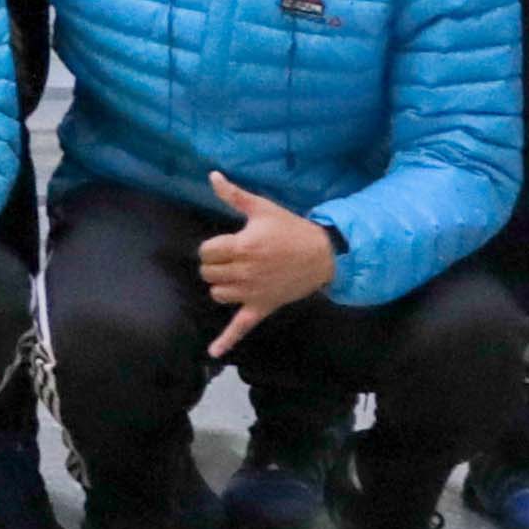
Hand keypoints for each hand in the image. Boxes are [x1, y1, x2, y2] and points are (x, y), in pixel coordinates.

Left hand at [199, 172, 339, 349]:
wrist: (323, 254)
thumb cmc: (291, 229)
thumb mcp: (263, 208)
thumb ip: (234, 195)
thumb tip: (212, 175)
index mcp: (243, 246)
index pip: (206, 251)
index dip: (212, 247)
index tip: (225, 243)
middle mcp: (244, 271)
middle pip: (207, 273)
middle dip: (215, 265)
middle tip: (231, 258)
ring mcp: (252, 293)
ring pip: (217, 294)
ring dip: (221, 285)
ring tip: (235, 276)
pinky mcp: (261, 308)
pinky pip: (240, 327)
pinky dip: (226, 341)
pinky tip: (213, 352)